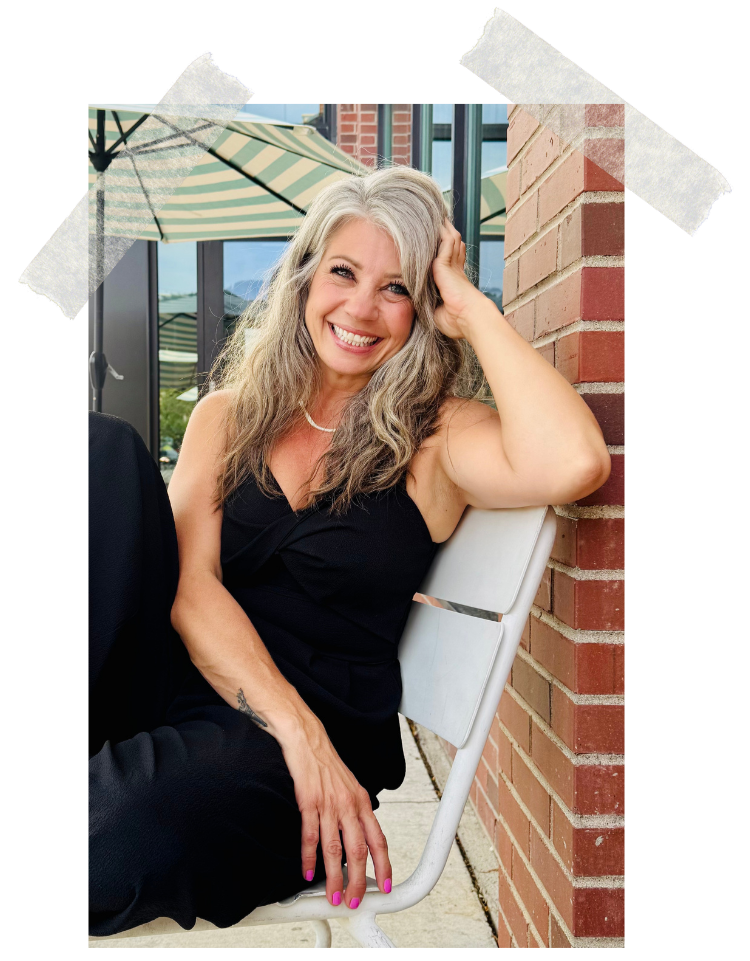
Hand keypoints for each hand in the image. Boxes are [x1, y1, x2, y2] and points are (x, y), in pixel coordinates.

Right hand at [280, 716, 391, 908]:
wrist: (308, 739)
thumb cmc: (327, 763)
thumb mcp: (350, 786)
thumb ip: (355, 811)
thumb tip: (360, 835)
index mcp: (362, 801)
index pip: (378, 839)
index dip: (384, 865)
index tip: (385, 885)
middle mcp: (349, 805)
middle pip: (358, 851)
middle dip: (357, 881)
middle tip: (354, 901)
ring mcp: (328, 804)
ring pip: (334, 849)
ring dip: (334, 878)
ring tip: (333, 896)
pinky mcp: (308, 802)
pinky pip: (310, 836)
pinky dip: (309, 858)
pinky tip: (308, 872)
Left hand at [431, 219, 486, 339]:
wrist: (470, 318)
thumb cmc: (457, 322)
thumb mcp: (439, 313)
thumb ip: (431, 305)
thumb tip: (420, 307)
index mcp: (455, 281)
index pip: (453, 260)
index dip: (450, 250)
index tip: (445, 241)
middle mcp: (456, 270)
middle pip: (451, 245)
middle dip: (445, 233)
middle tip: (439, 219)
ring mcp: (453, 266)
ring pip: (448, 239)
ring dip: (443, 227)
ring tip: (436, 213)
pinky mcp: (447, 264)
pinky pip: (444, 241)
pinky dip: (440, 231)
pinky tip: (436, 220)